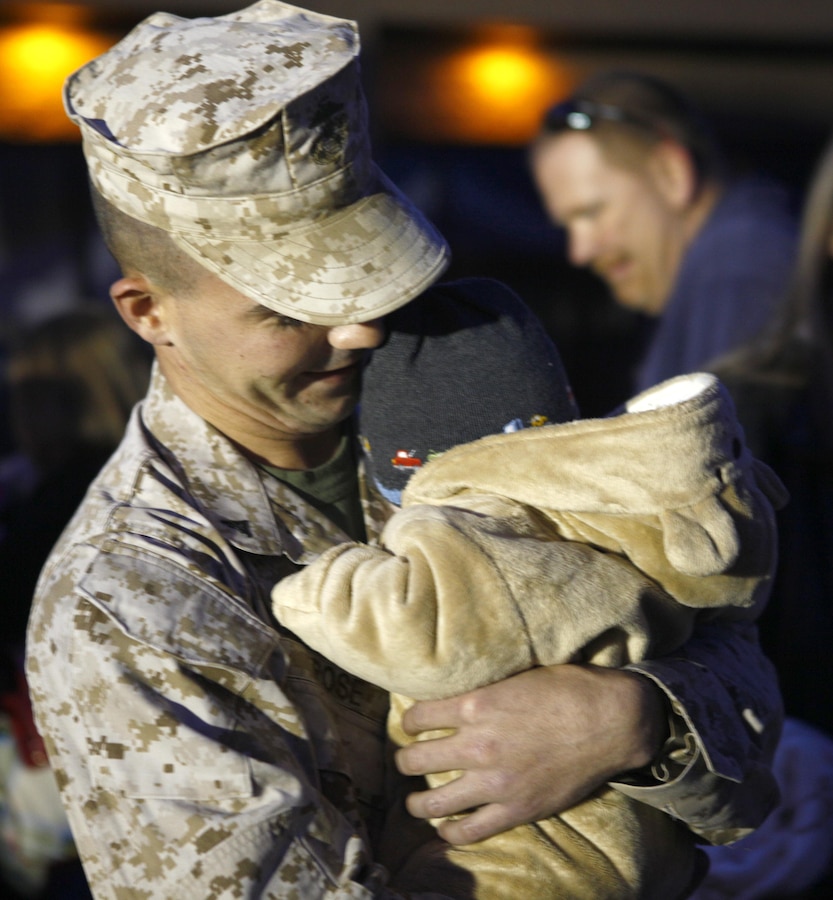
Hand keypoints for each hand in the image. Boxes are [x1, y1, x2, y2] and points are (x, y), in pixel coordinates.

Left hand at [395, 664, 667, 844]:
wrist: (612, 720)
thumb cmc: (568, 688)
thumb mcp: (517, 675)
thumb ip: (485, 689)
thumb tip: (462, 690)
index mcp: (476, 705)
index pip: (418, 717)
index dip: (410, 721)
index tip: (411, 725)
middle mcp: (477, 744)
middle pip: (416, 759)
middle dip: (405, 760)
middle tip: (406, 760)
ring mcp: (495, 781)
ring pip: (433, 801)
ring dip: (417, 802)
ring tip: (415, 802)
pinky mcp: (516, 809)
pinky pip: (470, 829)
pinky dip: (450, 832)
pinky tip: (444, 829)